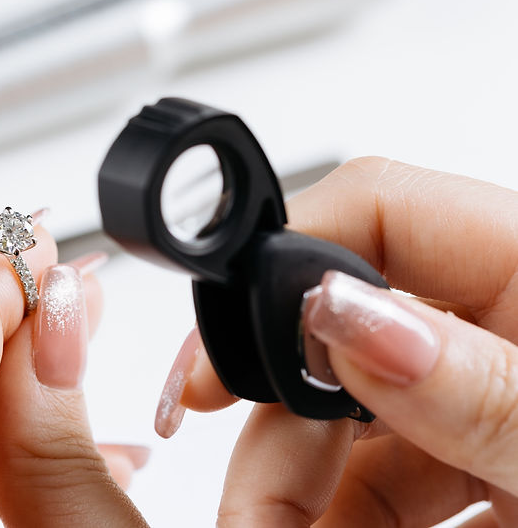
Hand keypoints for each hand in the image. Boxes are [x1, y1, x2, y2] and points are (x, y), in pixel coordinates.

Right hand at [158, 157, 517, 525]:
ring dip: (296, 486)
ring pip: (349, 419)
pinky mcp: (482, 457)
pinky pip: (387, 476)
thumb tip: (335, 310)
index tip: (216, 364)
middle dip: (276, 419)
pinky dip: (341, 514)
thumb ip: (474, 384)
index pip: (373, 208)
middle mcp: (498, 322)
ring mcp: (482, 395)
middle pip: (335, 331)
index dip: (275, 269)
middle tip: (249, 501)